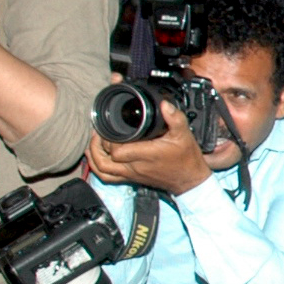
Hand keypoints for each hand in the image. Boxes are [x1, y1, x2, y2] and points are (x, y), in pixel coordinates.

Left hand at [87, 99, 214, 193]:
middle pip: (105, 159)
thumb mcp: (184, 135)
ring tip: (95, 140)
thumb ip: (175, 118)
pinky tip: (96, 155)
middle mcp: (135, 167)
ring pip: (102, 169)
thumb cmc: (186, 158)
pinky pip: (106, 176)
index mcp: (147, 155)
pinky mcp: (130, 178)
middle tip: (102, 129)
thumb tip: (164, 104)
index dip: (110, 138)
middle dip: (99, 143)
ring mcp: (131, 174)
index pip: (118, 150)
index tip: (113, 125)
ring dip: (94, 154)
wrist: (189, 180)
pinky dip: (97, 166)